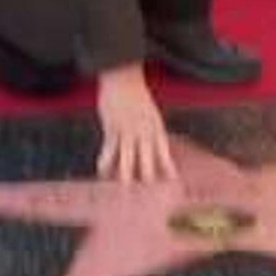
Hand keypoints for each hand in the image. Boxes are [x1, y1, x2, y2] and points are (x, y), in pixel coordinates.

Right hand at [96, 64, 176, 182]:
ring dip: (125, 176)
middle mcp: (143, 133)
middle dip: (147, 179)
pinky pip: (109, 150)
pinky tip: (102, 172)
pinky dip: (105, 162)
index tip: (173, 183)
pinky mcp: (112, 129)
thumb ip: (151, 131)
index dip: (167, 169)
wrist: (123, 78)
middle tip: (148, 197)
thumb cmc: (137, 94)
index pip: (164, 154)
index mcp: (156, 128)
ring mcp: (127, 132)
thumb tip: (151, 146)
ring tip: (125, 190)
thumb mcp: (150, 113)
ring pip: (127, 159)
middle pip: (146, 161)